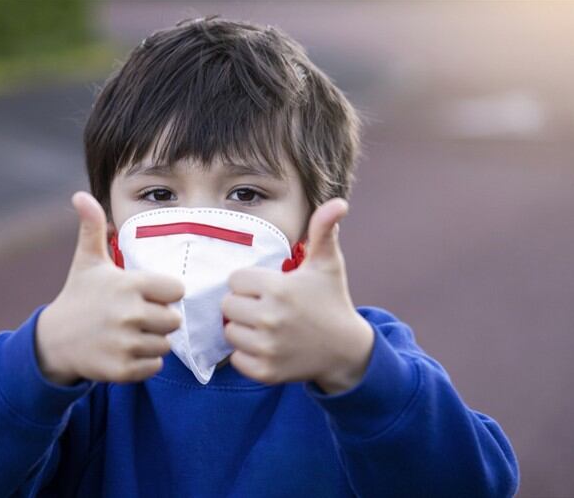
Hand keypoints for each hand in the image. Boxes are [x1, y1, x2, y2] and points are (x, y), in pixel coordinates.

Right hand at [35, 191, 184, 384]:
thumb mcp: (87, 261)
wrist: (53, 341)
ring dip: (153, 341)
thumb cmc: (78, 296)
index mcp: (128, 285)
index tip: (148, 294)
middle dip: (160, 319)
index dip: (165, 293)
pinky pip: (154, 367)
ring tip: (131, 334)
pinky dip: (145, 363)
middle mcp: (128, 314)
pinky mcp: (121, 369)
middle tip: (138, 317)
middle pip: (174, 320)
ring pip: (165, 345)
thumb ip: (92, 228)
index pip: (176, 290)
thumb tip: (80, 195)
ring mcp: (124, 343)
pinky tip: (126, 351)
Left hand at [220, 198, 373, 392]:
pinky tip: (268, 347)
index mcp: (279, 289)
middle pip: (228, 306)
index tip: (271, 288)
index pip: (235, 280)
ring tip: (267, 327)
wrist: (346, 350)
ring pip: (230, 332)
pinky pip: (236, 358)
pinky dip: (247, 355)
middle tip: (267, 308)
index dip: (250, 283)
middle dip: (244, 305)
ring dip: (244, 330)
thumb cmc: (331, 301)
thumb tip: (338, 202)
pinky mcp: (265, 371)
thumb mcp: (327, 264)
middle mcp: (270, 318)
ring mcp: (267, 347)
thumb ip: (323, 230)